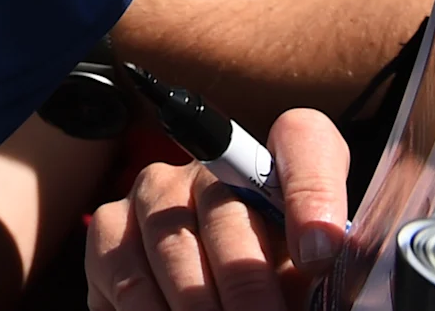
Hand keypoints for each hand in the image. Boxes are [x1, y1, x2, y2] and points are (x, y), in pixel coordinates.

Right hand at [85, 107, 349, 310]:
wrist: (215, 303)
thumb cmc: (272, 293)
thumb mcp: (304, 286)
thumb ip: (316, 285)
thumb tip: (323, 288)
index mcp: (277, 171)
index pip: (302, 140)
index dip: (313, 190)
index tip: (320, 252)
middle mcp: (212, 168)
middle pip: (226, 207)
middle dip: (245, 280)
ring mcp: (154, 191)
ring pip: (170, 239)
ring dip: (196, 301)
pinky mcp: (111, 225)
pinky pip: (124, 266)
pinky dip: (148, 307)